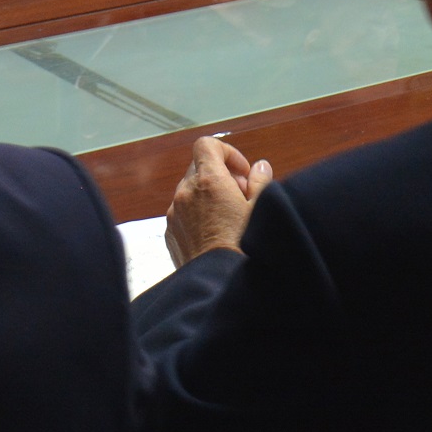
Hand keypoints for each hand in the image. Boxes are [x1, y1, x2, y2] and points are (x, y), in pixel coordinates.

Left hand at [164, 134, 269, 265]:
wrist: (218, 286)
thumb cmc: (244, 248)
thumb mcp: (261, 210)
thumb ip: (260, 182)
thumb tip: (259, 167)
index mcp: (209, 181)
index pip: (207, 145)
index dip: (227, 152)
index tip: (242, 172)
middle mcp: (186, 193)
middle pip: (199, 167)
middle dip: (221, 175)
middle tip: (241, 196)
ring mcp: (174, 214)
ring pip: (190, 191)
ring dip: (208, 195)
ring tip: (229, 218)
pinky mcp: (170, 233)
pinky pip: (182, 212)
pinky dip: (197, 214)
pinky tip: (215, 234)